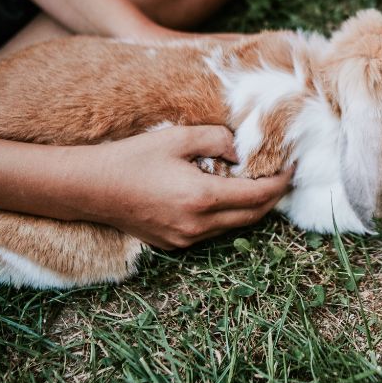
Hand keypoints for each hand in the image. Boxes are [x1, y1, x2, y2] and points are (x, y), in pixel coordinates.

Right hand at [81, 125, 292, 248]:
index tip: (291, 167)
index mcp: (201, 199)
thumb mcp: (178, 138)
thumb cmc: (132, 158)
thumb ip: (217, 140)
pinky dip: (228, 215)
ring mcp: (185, 239)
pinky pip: (213, 232)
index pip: (258, 196)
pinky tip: (227, 196)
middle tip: (282, 176)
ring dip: (250, 207)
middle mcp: (197, 226)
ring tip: (258, 183)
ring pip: (234, 226)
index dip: (280, 183)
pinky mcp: (174, 244)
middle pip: (252, 217)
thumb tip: (240, 153)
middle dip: (272, 197)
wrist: (90, 188)